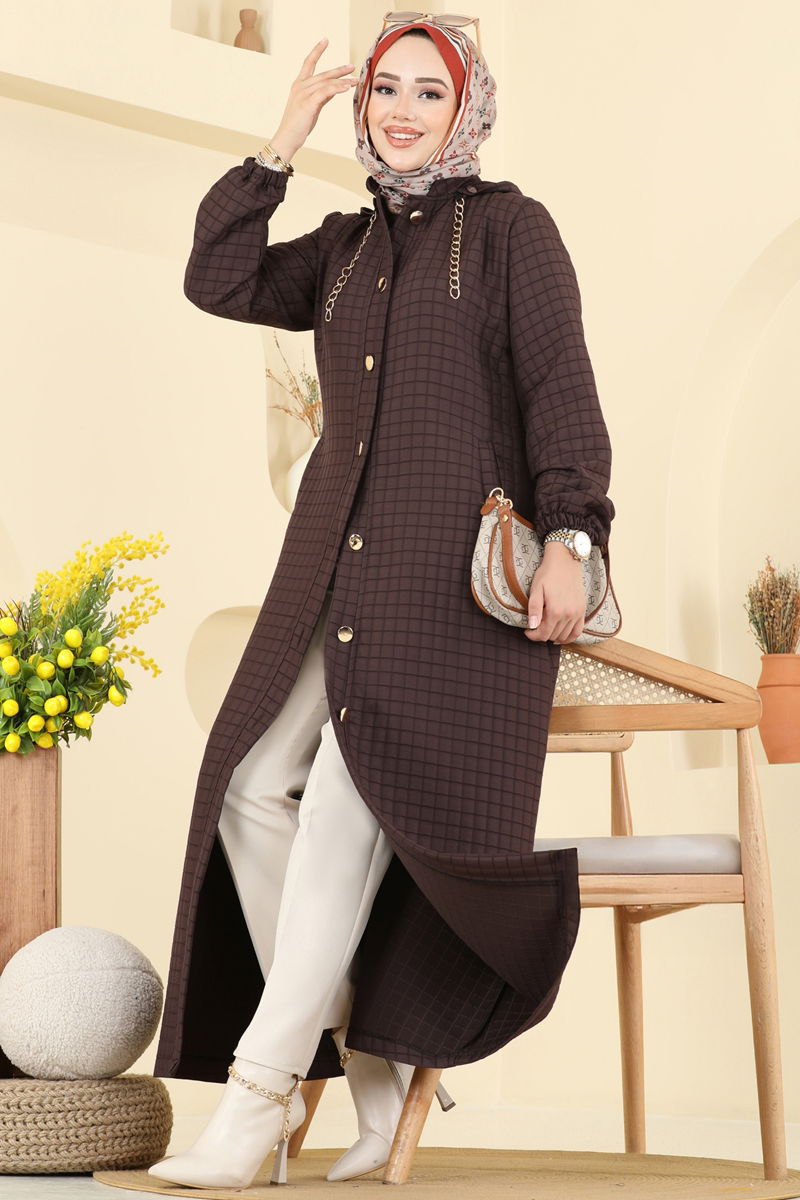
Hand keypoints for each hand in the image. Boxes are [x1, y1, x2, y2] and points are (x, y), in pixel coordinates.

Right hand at [269, 38, 358, 162]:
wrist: (287, 139)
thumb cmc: (298, 126)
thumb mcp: (312, 107)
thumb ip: (322, 96)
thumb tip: (334, 89)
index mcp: (299, 85)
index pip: (308, 63)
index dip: (317, 51)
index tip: (325, 40)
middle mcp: (300, 86)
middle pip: (323, 74)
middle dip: (339, 70)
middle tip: (352, 67)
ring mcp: (303, 94)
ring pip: (326, 82)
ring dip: (342, 80)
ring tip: (354, 80)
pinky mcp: (308, 103)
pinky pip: (325, 92)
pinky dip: (337, 88)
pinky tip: (346, 88)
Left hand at [524, 543, 584, 643]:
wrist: (565, 562)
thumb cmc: (547, 574)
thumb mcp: (536, 589)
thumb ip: (534, 609)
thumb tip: (532, 626)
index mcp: (555, 611)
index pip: (543, 634)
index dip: (533, 635)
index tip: (527, 631)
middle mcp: (568, 615)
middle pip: (553, 636)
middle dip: (541, 634)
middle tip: (535, 627)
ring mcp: (577, 613)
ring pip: (564, 636)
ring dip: (553, 636)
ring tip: (546, 628)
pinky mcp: (582, 610)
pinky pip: (578, 631)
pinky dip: (569, 636)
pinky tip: (561, 635)